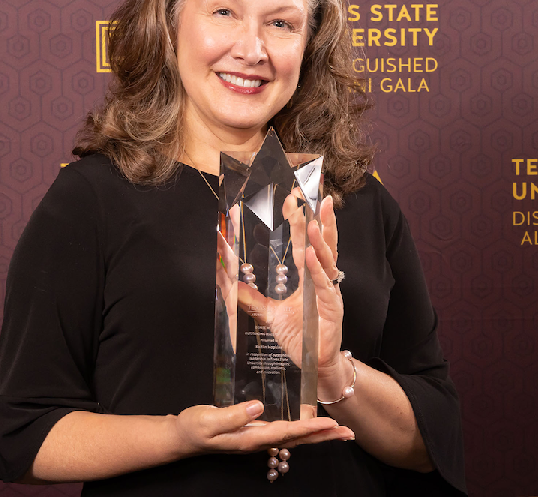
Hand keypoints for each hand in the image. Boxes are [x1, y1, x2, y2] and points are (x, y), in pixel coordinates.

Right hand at [172, 400, 353, 455]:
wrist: (183, 437)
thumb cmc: (194, 427)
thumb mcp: (209, 420)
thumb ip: (234, 414)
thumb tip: (259, 406)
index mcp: (251, 438)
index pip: (288, 433)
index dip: (311, 428)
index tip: (331, 423)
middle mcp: (258, 440)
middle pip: (298, 440)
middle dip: (324, 436)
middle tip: (348, 432)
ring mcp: (257, 438)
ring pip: (295, 438)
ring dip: (318, 434)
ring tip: (338, 430)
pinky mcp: (254, 432)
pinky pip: (285, 433)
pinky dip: (303, 430)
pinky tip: (309, 425)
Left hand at [230, 194, 344, 372]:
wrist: (314, 364)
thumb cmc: (299, 336)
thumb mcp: (269, 314)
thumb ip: (251, 299)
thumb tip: (229, 285)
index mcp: (308, 277)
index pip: (304, 242)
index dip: (299, 222)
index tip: (291, 201)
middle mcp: (321, 279)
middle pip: (321, 243)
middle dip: (318, 220)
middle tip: (312, 198)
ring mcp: (328, 291)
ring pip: (328, 259)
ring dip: (319, 240)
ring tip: (311, 222)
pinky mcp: (332, 307)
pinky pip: (324, 285)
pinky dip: (318, 270)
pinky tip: (311, 256)